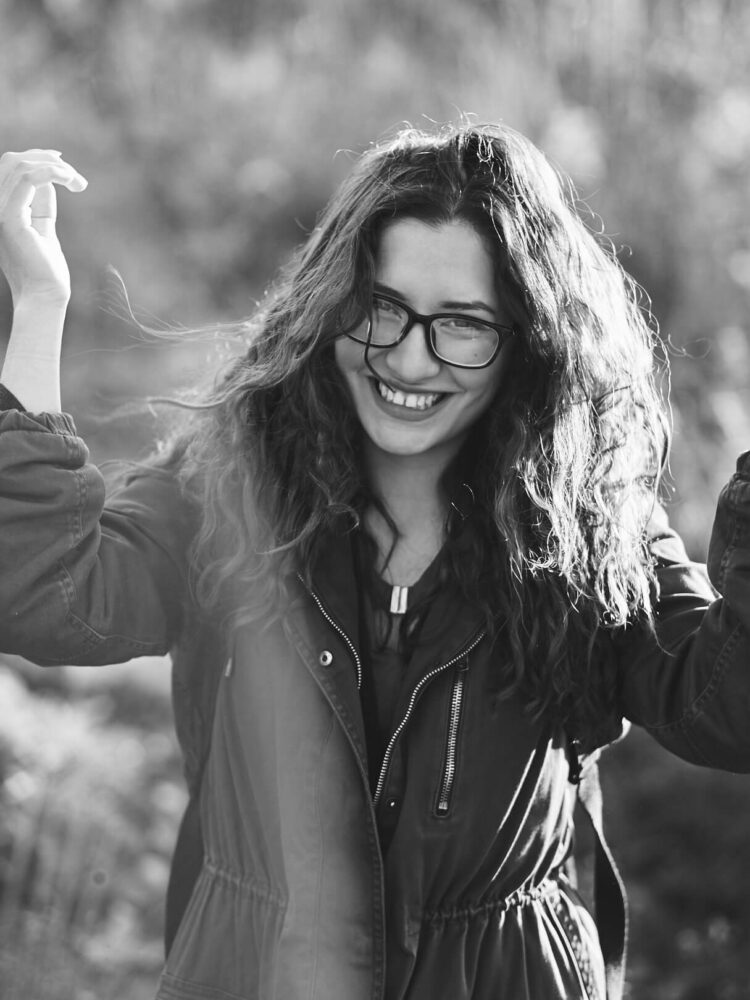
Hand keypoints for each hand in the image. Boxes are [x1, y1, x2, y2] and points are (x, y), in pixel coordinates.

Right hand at [0, 149, 86, 304]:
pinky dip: (52, 173)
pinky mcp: (10, 218)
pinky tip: (70, 181)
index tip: (64, 164)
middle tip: (73, 176)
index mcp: (0, 206)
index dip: (35, 157)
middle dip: (45, 158)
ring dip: (55, 167)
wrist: (45, 294)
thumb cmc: (46, 266)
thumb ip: (40, 201)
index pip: (10, 168)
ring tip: (77, 182)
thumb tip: (48, 177)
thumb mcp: (42, 225)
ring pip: (21, 166)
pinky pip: (29, 180)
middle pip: (12, 161)